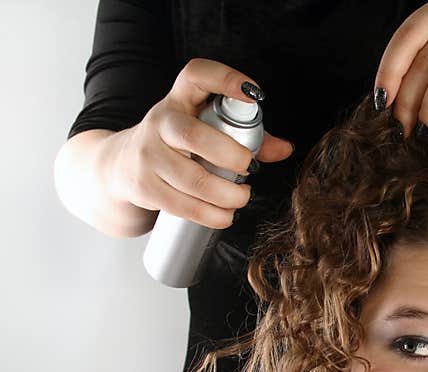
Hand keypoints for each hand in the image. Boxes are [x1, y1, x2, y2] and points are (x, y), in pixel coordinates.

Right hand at [105, 58, 294, 228]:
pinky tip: (226, 215)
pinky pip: (183, 206)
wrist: (119, 166)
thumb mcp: (206, 128)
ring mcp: (148, 155)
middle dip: (231, 155)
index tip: (254, 95)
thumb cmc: (177, 145)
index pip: (197, 74)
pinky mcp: (144, 186)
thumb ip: (248, 136)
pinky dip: (212, 215)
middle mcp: (160, 122)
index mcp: (179, 99)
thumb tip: (284, 149)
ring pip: (192, 179)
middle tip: (248, 167)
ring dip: (227, 195)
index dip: (225, 79)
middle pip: (194, 135)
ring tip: (242, 197)